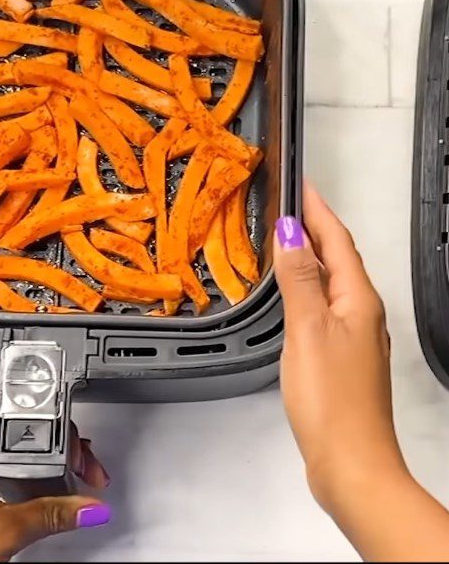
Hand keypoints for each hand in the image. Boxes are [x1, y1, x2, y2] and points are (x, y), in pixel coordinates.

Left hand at [0, 415, 109, 561]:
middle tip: (81, 480)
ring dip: (30, 472)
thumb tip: (88, 505)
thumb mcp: (4, 534)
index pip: (25, 423)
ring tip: (55, 496)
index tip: (84, 462)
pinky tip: (20, 504)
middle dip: (52, 459)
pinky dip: (5, 482)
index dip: (62, 441)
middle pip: (14, 438)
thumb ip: (52, 513)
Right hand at [274, 181, 403, 511]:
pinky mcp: (342, 357)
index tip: (301, 184)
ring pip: (332, 280)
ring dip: (311, 255)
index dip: (318, 210)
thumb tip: (291, 234)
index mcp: (358, 299)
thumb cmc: (330, 398)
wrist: (351, 463)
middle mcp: (362, 312)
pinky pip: (325, 304)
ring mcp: (355, 336)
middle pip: (338, 257)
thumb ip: (298, 280)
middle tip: (287, 204)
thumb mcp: (308, 330)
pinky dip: (308, 285)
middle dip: (315, 227)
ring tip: (285, 239)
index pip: (337, 240)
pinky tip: (292, 292)